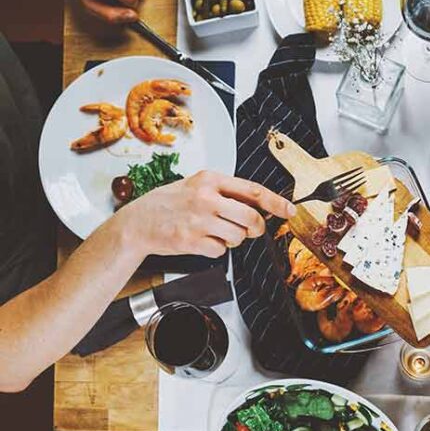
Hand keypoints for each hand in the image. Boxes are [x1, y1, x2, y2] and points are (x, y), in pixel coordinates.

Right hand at [110, 171, 296, 259]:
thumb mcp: (196, 186)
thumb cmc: (168, 204)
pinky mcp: (192, 240)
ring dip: (232, 239)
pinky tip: (201, 240)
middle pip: (251, 218)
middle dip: (255, 229)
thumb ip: (225, 193)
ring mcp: (199, 220)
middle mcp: (206, 198)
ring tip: (214, 232)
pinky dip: (216, 249)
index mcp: (209, 180)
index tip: (290, 210)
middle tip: (248, 230)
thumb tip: (257, 206)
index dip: (276, 203)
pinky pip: (221, 250)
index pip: (253, 191)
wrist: (138, 222)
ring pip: (238, 237)